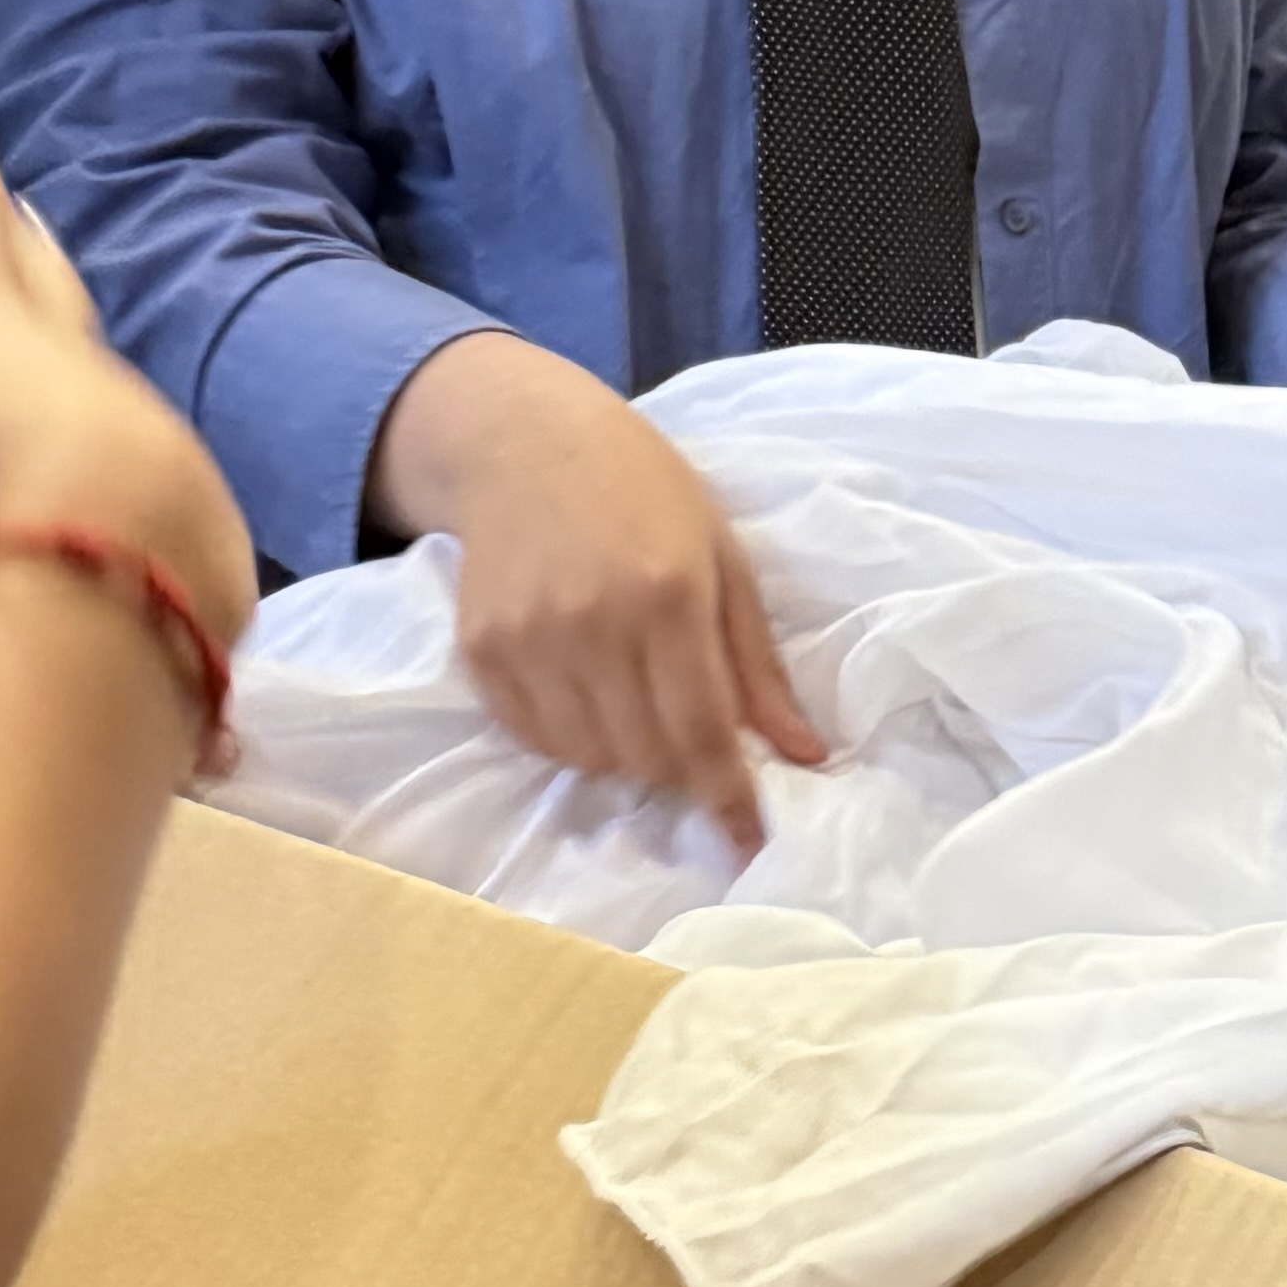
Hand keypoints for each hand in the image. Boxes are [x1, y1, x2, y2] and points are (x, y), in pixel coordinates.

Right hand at [0, 95, 255, 659]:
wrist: (111, 515)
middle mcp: (47, 341)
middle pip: (35, 268)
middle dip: (17, 238)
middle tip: (22, 209)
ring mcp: (104, 409)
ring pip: (80, 349)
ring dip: (59, 330)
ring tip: (50, 322)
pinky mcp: (138, 485)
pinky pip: (107, 449)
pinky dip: (88, 440)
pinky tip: (82, 467)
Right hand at [367, 327, 821, 850]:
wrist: (525, 442)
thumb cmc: (645, 493)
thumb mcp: (723, 560)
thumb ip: (759, 665)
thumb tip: (805, 755)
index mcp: (667, 596)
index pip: (702, 730)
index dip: (728, 797)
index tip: (750, 844)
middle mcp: (593, 624)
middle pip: (646, 756)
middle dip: (680, 768)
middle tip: (691, 735)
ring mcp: (528, 640)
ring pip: (589, 757)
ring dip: (626, 755)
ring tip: (636, 702)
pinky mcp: (481, 651)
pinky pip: (535, 738)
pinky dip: (571, 739)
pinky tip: (587, 694)